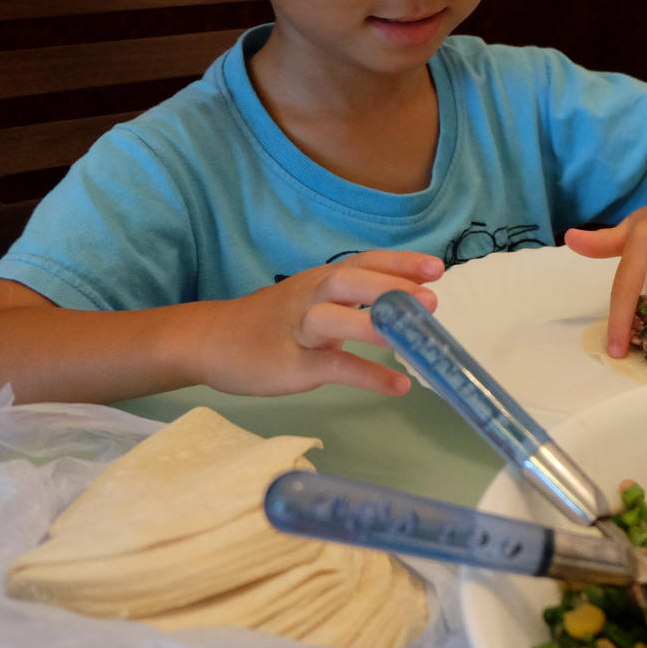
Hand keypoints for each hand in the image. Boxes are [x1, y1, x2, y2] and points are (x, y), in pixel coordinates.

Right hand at [189, 250, 442, 395]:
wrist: (210, 341)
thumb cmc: (269, 322)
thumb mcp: (311, 300)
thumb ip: (350, 299)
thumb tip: (402, 304)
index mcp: (320, 280)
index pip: (363, 262)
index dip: (399, 262)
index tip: (437, 267)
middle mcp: (310, 296)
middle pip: (348, 279)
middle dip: (389, 284)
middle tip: (432, 298)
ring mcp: (298, 330)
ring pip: (332, 318)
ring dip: (372, 323)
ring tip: (414, 333)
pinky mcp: (291, 364)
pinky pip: (330, 367)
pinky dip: (365, 374)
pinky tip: (396, 386)